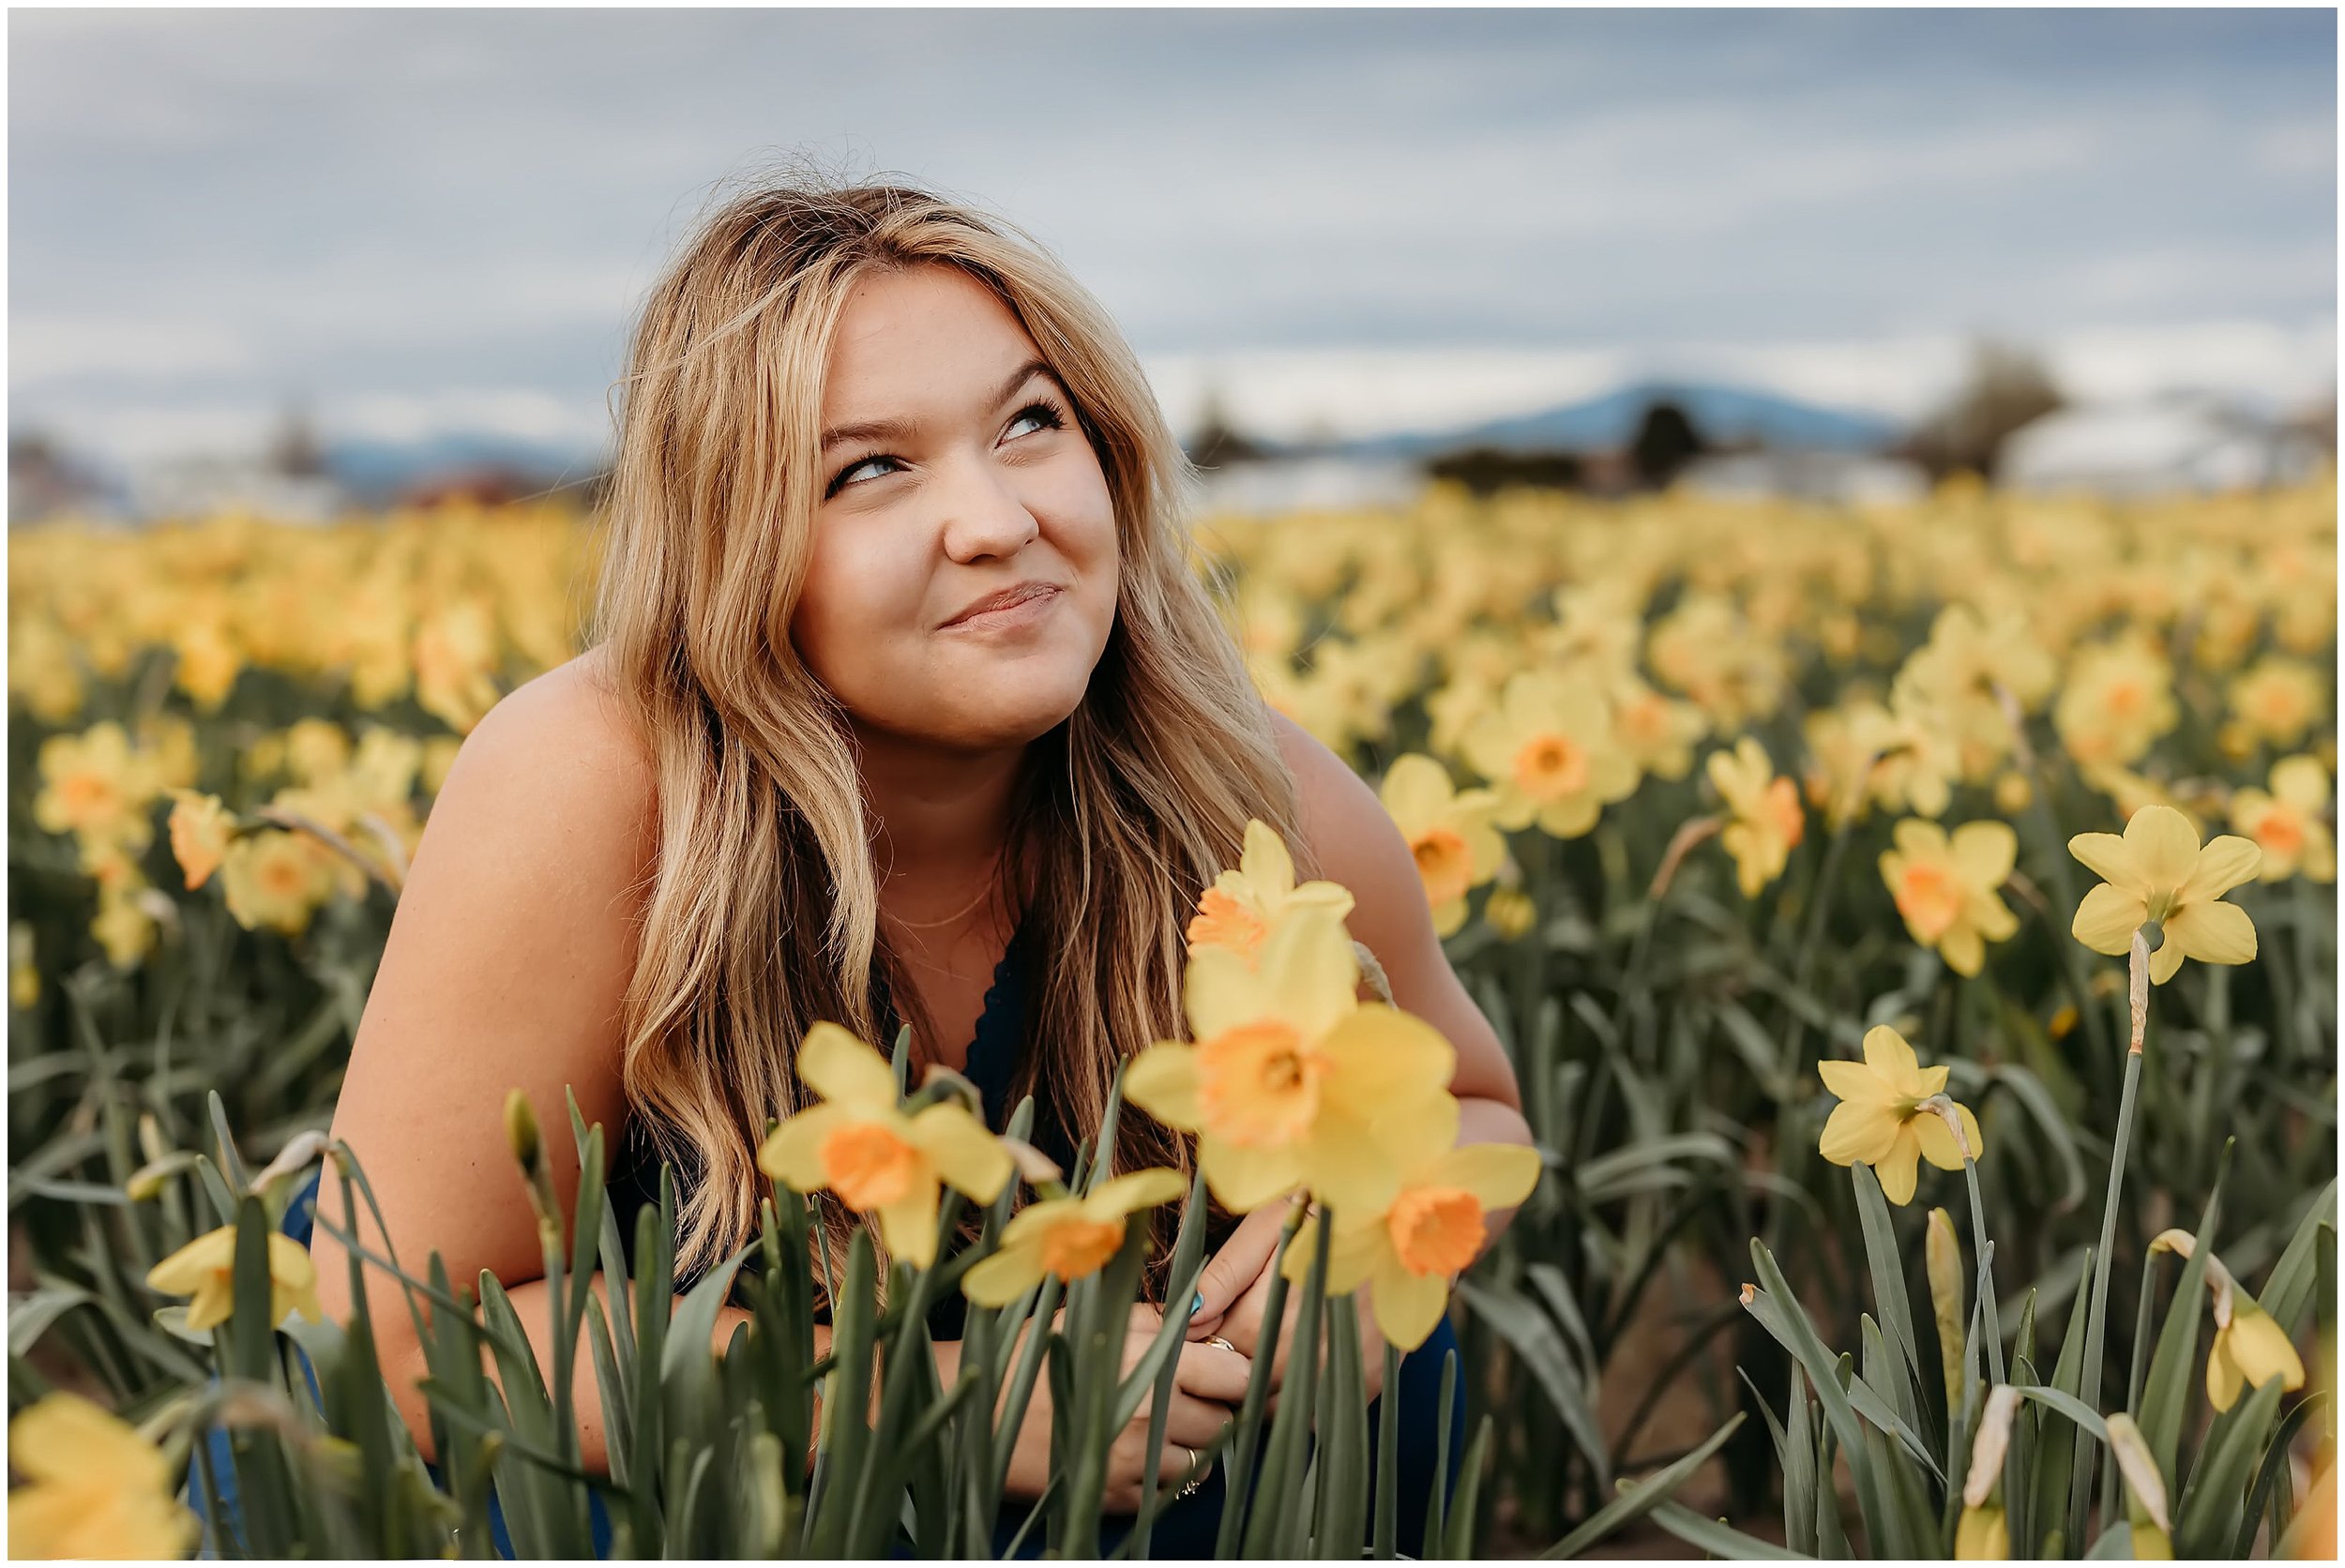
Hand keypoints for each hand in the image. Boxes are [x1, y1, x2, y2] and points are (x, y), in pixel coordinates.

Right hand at [994, 1302, 1252, 1511]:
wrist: (977, 1415)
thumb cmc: (1032, 1358)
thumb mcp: (1092, 1319)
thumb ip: (1154, 1320)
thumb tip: (1203, 1317)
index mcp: (1148, 1362)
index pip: (1234, 1374)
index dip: (1236, 1372)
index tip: (1225, 1369)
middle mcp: (1150, 1414)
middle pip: (1224, 1420)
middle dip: (1214, 1407)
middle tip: (1192, 1395)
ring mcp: (1135, 1461)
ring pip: (1203, 1461)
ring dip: (1193, 1444)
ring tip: (1164, 1424)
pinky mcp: (1118, 1495)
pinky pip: (1168, 1490)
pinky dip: (1164, 1474)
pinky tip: (1140, 1451)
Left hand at [1190, 1202, 1387, 1411]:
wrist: (1402, 1218)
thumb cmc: (1325, 1212)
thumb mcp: (1268, 1224)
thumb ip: (1226, 1272)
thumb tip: (1191, 1314)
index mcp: (1271, 1310)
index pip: (1216, 1351)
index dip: (1205, 1341)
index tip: (1206, 1328)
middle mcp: (1304, 1350)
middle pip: (1245, 1384)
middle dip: (1229, 1367)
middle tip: (1232, 1337)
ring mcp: (1340, 1371)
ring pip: (1279, 1407)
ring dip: (1263, 1390)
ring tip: (1265, 1349)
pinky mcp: (1370, 1381)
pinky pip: (1320, 1417)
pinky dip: (1303, 1403)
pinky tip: (1299, 1369)